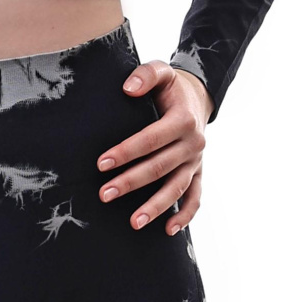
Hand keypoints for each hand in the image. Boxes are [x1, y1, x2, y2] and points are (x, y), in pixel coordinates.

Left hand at [96, 59, 212, 234]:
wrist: (198, 97)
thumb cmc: (171, 87)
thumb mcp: (162, 71)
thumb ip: (146, 75)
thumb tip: (128, 89)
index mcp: (183, 120)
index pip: (151, 139)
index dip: (126, 151)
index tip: (102, 163)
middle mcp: (193, 143)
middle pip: (159, 167)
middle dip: (131, 182)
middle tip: (104, 194)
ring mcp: (196, 161)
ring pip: (176, 188)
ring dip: (155, 207)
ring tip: (133, 223)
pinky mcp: (198, 172)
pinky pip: (195, 198)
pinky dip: (185, 215)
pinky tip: (168, 230)